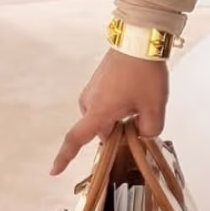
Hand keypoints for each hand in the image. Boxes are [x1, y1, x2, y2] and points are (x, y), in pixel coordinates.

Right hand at [50, 50, 168, 175]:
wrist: (141, 39)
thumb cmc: (144, 74)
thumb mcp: (155, 107)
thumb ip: (149, 129)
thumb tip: (141, 134)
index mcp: (97, 111)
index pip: (76, 139)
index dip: (65, 157)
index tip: (53, 171)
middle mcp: (89, 101)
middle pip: (99, 128)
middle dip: (117, 131)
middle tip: (141, 121)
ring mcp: (93, 88)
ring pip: (103, 114)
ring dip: (119, 115)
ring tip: (142, 101)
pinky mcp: (99, 78)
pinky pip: (105, 100)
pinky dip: (118, 103)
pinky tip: (136, 92)